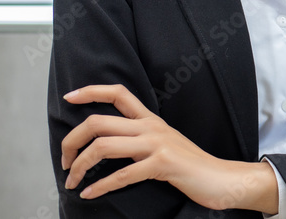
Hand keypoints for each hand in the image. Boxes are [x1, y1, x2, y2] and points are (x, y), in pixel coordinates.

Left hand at [61, 84, 277, 212]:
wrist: (221, 178)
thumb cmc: (190, 166)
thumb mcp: (164, 144)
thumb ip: (141, 139)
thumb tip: (108, 144)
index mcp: (151, 120)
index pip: (119, 93)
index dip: (92, 91)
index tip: (70, 97)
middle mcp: (151, 127)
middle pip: (99, 121)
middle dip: (71, 141)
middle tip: (64, 160)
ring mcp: (157, 144)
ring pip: (104, 145)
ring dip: (80, 166)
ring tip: (72, 181)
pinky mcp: (162, 164)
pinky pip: (121, 175)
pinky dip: (99, 186)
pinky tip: (89, 194)